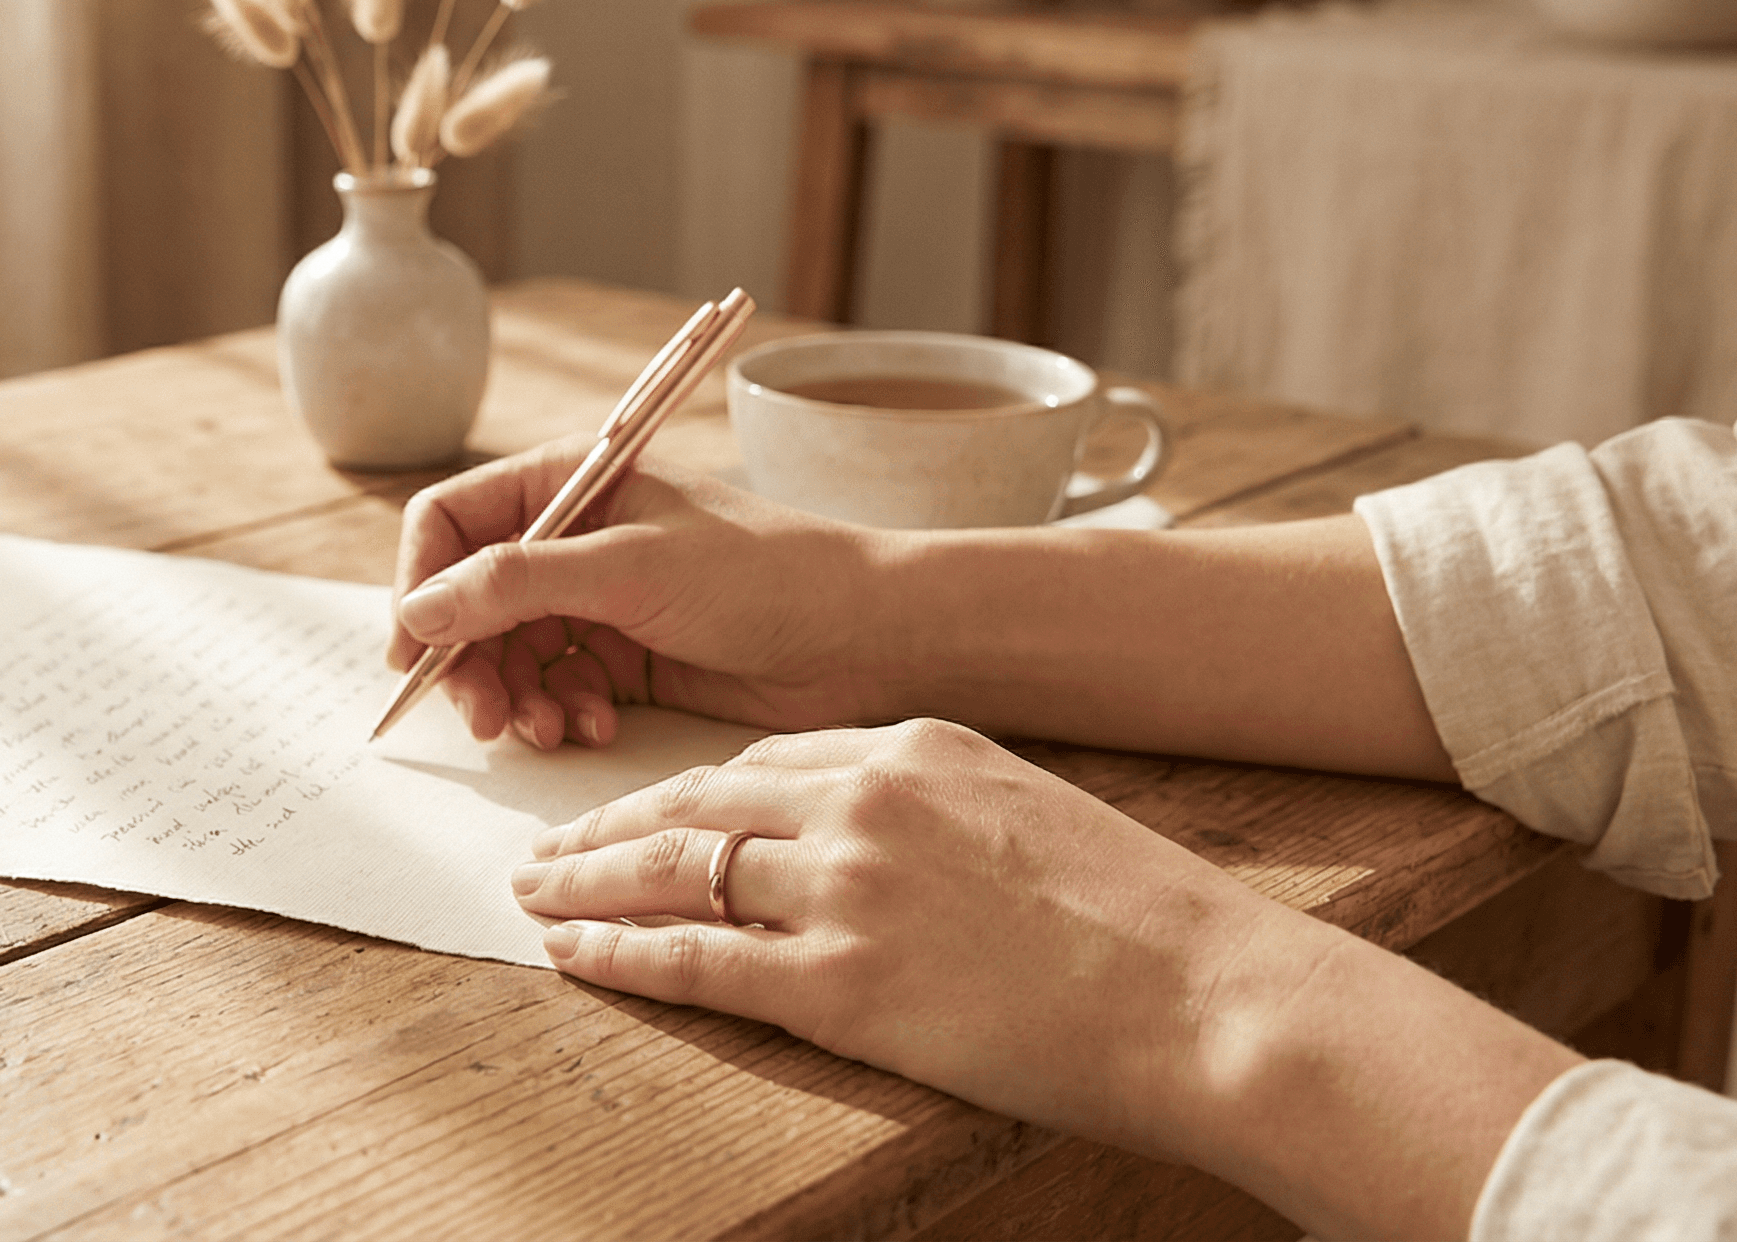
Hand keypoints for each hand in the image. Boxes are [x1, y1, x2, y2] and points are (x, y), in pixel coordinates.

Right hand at [390, 438, 905, 747]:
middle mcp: (573, 538)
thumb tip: (418, 610)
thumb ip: (517, 583)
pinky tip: (592, 728)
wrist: (863, 637)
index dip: (421, 585)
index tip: (416, 652)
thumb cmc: (762, 574)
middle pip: (469, 600)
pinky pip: (553, 690)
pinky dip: (559, 714)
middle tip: (486, 718)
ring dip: (515, 698)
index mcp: (570, 480)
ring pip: (507, 655)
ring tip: (552, 728)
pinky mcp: (623, 659)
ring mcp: (597, 601)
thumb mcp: (630, 567)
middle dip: (470, 662)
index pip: (450, 521)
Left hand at [510, 718, 1278, 1150]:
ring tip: (534, 895)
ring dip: (588, 885)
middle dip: (605, 826)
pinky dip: (620, 955)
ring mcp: (847, 889)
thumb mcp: (1022, 809)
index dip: (674, 787)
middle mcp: (864, 800)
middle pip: (693, 800)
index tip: (631, 809)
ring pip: (674, 872)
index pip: (754, 759)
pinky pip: (696, 960)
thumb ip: (927, 806)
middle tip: (545, 846)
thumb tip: (854, 833)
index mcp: (910, 744)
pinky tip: (573, 954)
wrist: (1202, 992)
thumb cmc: (1137, 915)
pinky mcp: (844, 982)